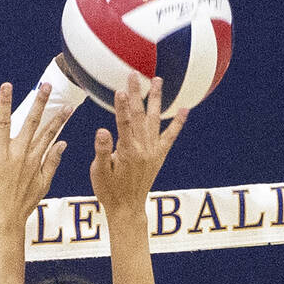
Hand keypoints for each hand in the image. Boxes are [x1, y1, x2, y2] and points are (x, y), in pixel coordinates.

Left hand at [0, 82, 69, 232]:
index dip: (60, 119)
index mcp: (35, 158)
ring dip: (5, 103)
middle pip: (33, 123)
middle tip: (46, 85)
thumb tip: (63, 144)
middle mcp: (21, 153)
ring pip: (5, 123)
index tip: (69, 106)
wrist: (4, 219)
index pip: (50, 133)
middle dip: (40, 103)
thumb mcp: (44, 184)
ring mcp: (3, 154)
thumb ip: (53, 162)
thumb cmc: (23, 204)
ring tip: (7, 85)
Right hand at [90, 74, 186, 223]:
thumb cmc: (109, 191)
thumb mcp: (99, 173)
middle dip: (137, 94)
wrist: (127, 208)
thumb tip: (102, 131)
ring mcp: (153, 151)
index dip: (122, 106)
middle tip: (134, 74)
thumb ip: (102, 152)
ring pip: (154, 120)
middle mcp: (143, 149)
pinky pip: (170, 136)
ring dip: (156, 99)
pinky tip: (185, 109)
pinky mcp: (159, 155)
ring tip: (158, 80)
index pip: (124, 124)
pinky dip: (177, 123)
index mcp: (127, 152)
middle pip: (139, 116)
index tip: (121, 90)